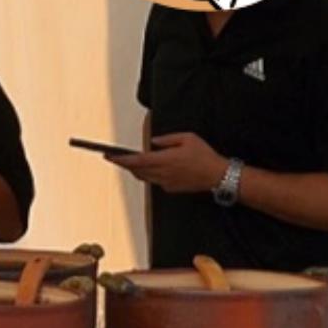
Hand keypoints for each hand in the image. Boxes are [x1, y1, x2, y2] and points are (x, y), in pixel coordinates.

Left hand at [113, 130, 229, 195]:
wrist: (217, 175)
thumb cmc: (204, 156)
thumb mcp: (187, 138)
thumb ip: (168, 139)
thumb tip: (154, 142)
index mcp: (165, 160)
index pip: (137, 160)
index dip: (121, 159)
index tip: (110, 156)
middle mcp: (163, 173)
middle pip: (137, 171)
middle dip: (124, 164)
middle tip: (115, 158)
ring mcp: (166, 183)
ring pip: (144, 177)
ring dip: (136, 170)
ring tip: (130, 162)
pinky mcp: (171, 188)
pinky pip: (155, 181)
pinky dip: (150, 174)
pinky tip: (152, 168)